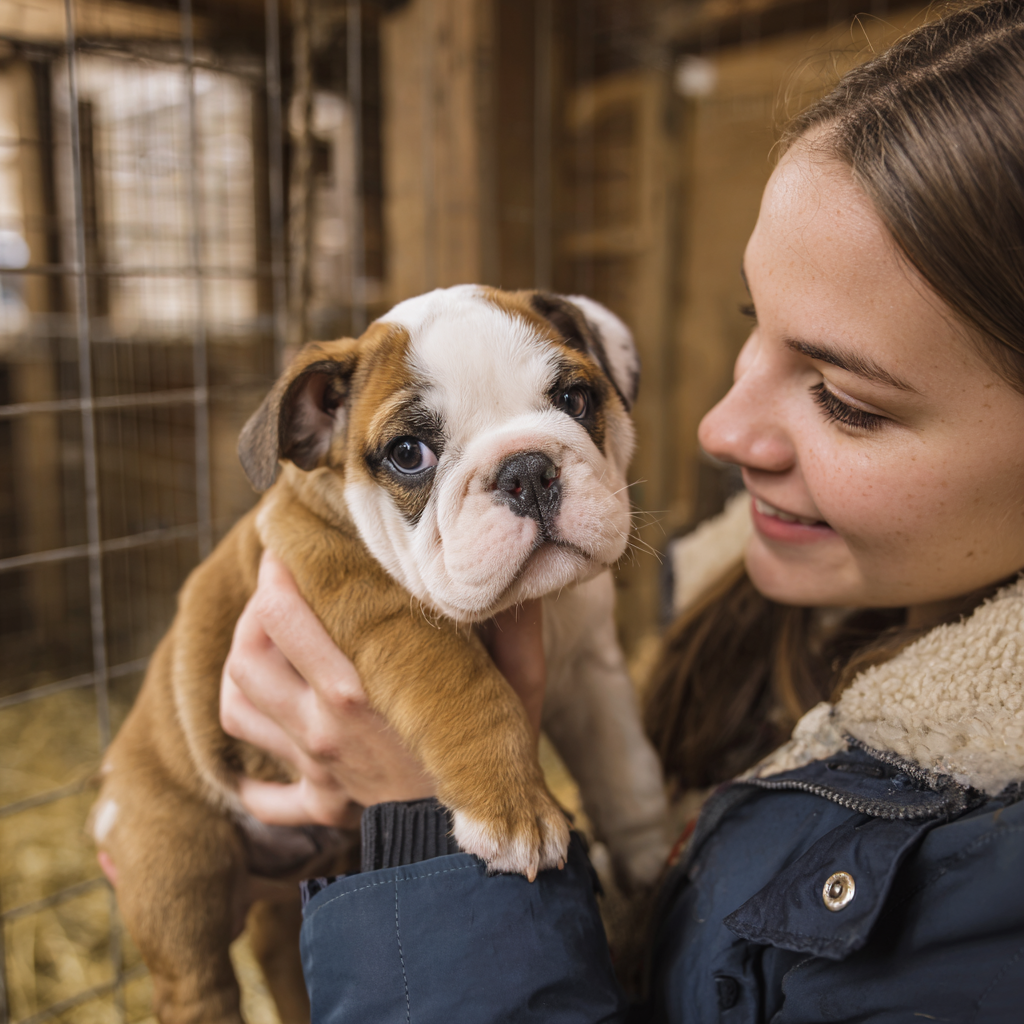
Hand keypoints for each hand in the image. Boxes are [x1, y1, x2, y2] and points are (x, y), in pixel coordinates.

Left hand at [219, 550, 546, 828]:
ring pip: (238, 705)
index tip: (292, 546)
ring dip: (241, 668)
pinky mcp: (317, 802)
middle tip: (279, 587)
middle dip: (254, 608)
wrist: (479, 848)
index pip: (284, 615)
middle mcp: (322, 725)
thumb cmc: (496, 759)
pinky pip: (258, 793)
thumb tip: (514, 577)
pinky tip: (265, 732)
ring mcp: (312, 766)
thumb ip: (515, 628)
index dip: (278, 572)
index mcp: (359, 689)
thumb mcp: (519, 686)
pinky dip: (247, 771)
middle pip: (248, 653)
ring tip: (266, 643)